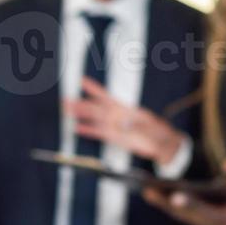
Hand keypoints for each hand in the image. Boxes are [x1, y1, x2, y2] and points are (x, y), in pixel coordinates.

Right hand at [68, 78, 185, 167]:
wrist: (160, 143)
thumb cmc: (155, 129)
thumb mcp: (148, 124)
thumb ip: (134, 124)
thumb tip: (123, 123)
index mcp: (123, 108)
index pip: (105, 96)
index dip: (93, 89)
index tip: (81, 81)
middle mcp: (115, 115)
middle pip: (94, 108)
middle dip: (80, 104)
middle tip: (66, 100)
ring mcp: (112, 125)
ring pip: (93, 119)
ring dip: (80, 115)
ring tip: (67, 111)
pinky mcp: (113, 137)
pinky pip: (97, 132)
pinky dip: (87, 130)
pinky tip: (77, 129)